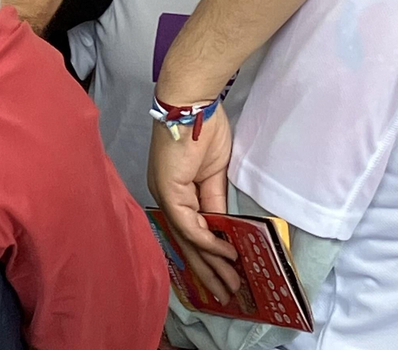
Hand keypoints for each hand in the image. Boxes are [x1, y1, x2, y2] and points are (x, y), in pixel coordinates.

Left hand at [148, 105, 240, 303]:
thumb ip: (216, 203)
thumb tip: (224, 230)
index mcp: (175, 192)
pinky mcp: (170, 193)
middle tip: (228, 293)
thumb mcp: (215, 174)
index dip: (209, 255)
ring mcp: (166, 196)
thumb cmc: (205, 129)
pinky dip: (210, 242)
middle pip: (188, 243)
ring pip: (189, 240)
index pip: (192, 232)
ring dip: (213, 264)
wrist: (193, 104)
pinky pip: (191, 226)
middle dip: (210, 270)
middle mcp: (166, 198)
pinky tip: (227, 255)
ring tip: (232, 285)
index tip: (228, 273)